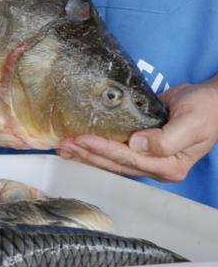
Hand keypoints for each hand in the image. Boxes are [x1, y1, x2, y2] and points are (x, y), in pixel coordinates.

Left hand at [58, 80, 217, 181]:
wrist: (212, 100)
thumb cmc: (206, 110)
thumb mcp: (191, 123)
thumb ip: (166, 138)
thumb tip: (137, 144)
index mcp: (169, 166)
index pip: (129, 159)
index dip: (104, 149)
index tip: (83, 139)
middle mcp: (156, 166)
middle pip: (115, 164)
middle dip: (88, 155)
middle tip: (64, 145)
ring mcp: (148, 157)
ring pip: (111, 160)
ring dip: (86, 154)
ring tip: (64, 147)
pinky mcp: (141, 146)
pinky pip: (114, 150)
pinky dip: (95, 147)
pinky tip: (78, 143)